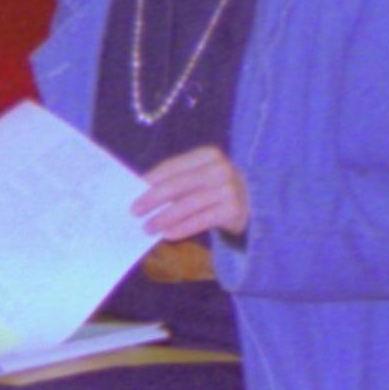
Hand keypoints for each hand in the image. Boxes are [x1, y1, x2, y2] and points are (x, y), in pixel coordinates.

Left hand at [133, 145, 250, 241]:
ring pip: (188, 205)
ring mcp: (229, 189)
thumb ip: (177, 181)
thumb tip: (143, 192)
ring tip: (148, 228)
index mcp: (208, 154)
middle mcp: (220, 169)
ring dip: (164, 218)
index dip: (151, 179)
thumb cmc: (216, 189)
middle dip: (153, 199)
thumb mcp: (200, 177)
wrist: (254, 203)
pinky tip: (168, 234)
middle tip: (135, 211)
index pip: (173, 166)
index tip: (134, 190)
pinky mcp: (233, 210)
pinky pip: (201, 220)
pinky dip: (182, 228)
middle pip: (178, 185)